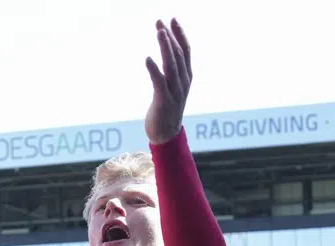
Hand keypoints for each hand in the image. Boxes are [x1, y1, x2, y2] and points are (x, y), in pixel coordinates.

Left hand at [144, 19, 191, 143]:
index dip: (179, 34)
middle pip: (179, 54)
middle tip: (160, 21)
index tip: (171, 19)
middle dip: (170, 36)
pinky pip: (159, 83)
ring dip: (165, 47)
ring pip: (171, 65)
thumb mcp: (172, 88)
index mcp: (186, 77)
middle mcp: (183, 82)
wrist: (166, 135)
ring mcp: (175, 91)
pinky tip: (147, 59)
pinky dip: (154, 70)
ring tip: (159, 32)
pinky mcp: (163, 101)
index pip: (186, 51)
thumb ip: (172, 72)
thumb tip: (167, 55)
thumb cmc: (166, 110)